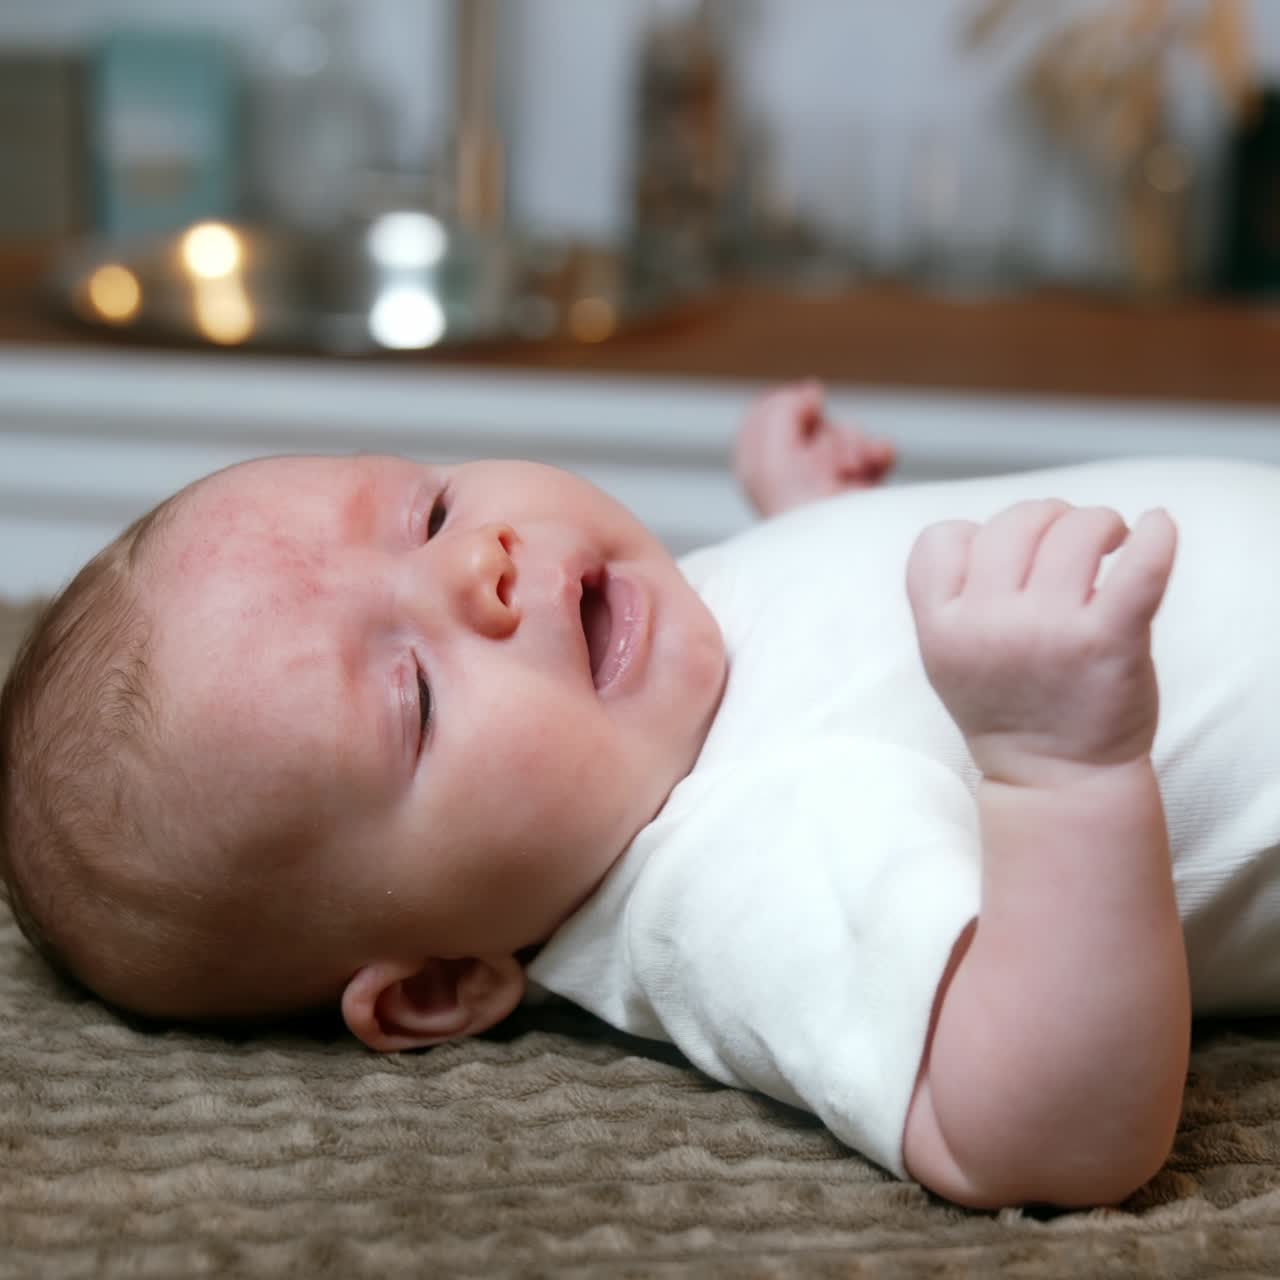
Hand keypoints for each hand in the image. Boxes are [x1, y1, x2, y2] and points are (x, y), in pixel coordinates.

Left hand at [733, 381, 895, 517]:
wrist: (834, 548)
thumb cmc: (794, 507)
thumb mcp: (769, 451)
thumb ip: (783, 409)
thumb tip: (812, 391)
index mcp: (759, 465)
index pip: (768, 414)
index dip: (785, 406)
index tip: (798, 413)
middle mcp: (793, 472)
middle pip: (812, 421)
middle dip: (822, 430)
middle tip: (819, 455)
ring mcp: (831, 481)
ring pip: (846, 433)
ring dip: (850, 444)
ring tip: (847, 468)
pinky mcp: (864, 490)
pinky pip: (877, 450)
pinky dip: (877, 452)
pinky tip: (869, 464)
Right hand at [905, 500, 1176, 787]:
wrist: (1056, 780)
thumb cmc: (1009, 707)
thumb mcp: (945, 657)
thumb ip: (955, 595)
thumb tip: (1010, 524)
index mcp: (941, 629)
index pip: (943, 538)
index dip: (974, 535)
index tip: (1005, 561)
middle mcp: (988, 625)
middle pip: (1013, 522)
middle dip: (1047, 518)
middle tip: (1070, 543)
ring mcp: (1048, 631)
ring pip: (1073, 528)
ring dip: (1097, 523)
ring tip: (1110, 544)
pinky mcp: (1109, 641)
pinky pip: (1140, 566)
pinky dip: (1155, 535)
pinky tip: (1155, 527)